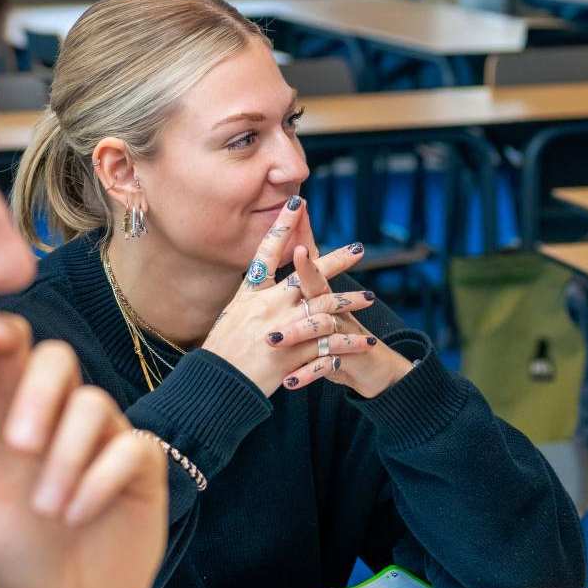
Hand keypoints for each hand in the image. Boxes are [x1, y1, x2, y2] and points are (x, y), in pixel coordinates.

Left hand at [0, 313, 167, 587]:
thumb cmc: (19, 558)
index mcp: (18, 420)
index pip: (14, 358)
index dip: (5, 334)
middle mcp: (64, 420)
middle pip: (60, 360)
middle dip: (38, 391)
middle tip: (16, 445)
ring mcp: (106, 439)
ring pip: (94, 403)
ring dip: (66, 455)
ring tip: (47, 508)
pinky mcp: (143, 466)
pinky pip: (131, 446)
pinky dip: (101, 479)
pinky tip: (78, 514)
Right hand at [203, 197, 374, 395]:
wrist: (218, 385)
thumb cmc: (221, 353)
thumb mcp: (229, 317)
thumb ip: (250, 300)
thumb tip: (261, 284)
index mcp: (251, 295)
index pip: (268, 252)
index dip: (284, 226)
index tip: (298, 202)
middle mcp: (269, 306)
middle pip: (308, 276)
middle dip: (335, 262)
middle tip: (357, 250)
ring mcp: (284, 329)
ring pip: (325, 309)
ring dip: (349, 303)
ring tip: (369, 299)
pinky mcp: (295, 355)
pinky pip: (328, 345)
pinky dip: (348, 343)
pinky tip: (365, 341)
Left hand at [283, 246, 411, 396]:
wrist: (374, 368)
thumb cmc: (340, 336)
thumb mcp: (324, 312)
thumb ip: (308, 287)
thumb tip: (296, 250)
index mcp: (327, 300)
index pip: (315, 278)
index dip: (308, 264)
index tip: (298, 248)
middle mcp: (337, 314)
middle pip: (319, 300)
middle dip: (295, 298)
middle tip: (273, 290)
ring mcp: (343, 336)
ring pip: (321, 330)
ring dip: (296, 335)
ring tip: (272, 341)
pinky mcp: (347, 360)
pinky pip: (326, 366)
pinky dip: (307, 374)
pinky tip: (288, 382)